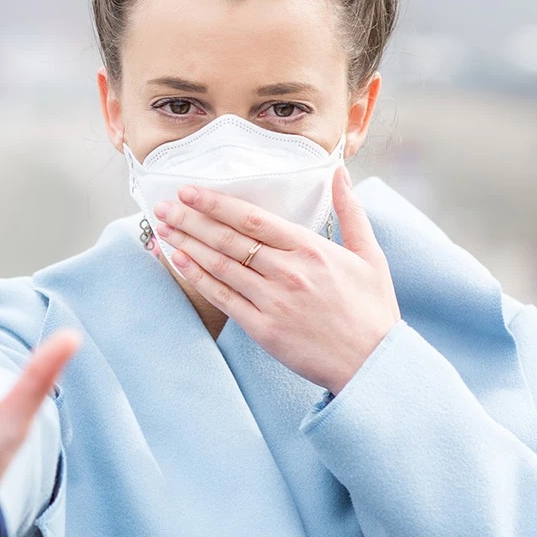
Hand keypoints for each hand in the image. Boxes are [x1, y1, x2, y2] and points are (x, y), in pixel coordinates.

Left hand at [153, 165, 398, 393]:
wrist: (373, 364)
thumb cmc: (372, 310)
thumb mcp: (370, 255)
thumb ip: (350, 211)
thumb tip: (339, 171)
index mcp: (311, 249)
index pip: (253, 219)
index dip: (217, 203)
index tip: (190, 191)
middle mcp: (288, 272)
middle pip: (229, 239)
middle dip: (191, 219)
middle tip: (164, 205)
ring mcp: (273, 301)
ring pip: (221, 265)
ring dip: (187, 244)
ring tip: (163, 228)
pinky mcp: (263, 329)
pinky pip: (223, 298)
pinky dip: (198, 277)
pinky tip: (179, 260)